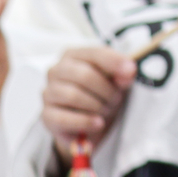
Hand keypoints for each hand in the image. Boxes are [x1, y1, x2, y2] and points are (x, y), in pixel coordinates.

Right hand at [42, 45, 136, 163]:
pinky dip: (85, 121)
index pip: (95, 53)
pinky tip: (98, 123)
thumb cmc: (101, 92)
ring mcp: (48, 93)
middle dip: (106, 90)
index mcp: (73, 55)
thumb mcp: (116, 79)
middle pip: (84, 75)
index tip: (131, 71)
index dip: (114, 62)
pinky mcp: (46, 115)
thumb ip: (123, 72)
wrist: (88, 122)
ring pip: (74, 96)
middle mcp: (56, 71)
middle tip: (117, 99)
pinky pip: (64, 118)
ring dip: (97, 105)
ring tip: (107, 110)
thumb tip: (128, 71)